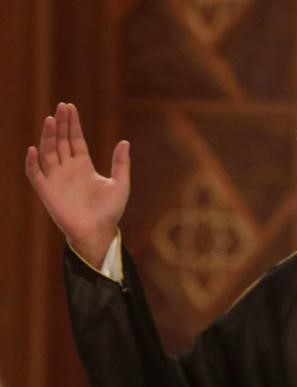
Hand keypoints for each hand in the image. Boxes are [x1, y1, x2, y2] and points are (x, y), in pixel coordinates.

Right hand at [25, 103, 130, 267]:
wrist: (99, 231)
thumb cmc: (110, 210)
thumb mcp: (120, 183)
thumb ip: (121, 163)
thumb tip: (125, 142)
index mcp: (83, 165)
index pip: (75, 139)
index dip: (72, 124)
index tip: (70, 107)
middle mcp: (68, 169)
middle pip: (60, 141)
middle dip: (60, 124)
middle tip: (61, 107)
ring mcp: (56, 178)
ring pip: (48, 152)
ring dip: (47, 136)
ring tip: (50, 119)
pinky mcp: (47, 191)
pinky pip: (35, 174)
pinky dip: (32, 162)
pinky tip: (34, 149)